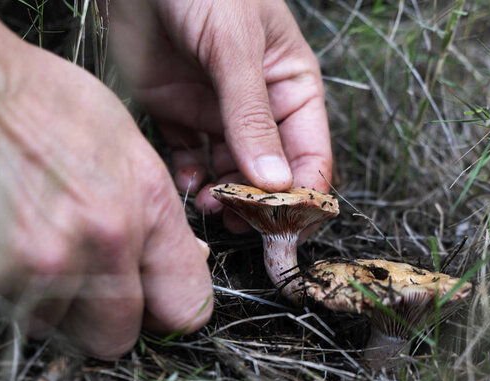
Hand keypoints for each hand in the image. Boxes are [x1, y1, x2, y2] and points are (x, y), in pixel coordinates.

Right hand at [0, 5, 211, 359]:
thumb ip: (163, 218)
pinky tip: (6, 245)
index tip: (158, 302)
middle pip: (116, 337)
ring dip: (50, 300)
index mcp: (145, 208)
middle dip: (105, 316)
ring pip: (55, 327)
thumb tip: (189, 262)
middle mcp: (98, 242)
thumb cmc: (50, 107)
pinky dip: (6, 292)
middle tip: (87, 273)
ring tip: (38, 243)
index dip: (169, 309)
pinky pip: (3, 315)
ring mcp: (36, 263)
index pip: (184, 308)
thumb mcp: (132, 148)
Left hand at [106, 0, 332, 230]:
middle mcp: (259, 106)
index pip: (310, 152)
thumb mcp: (236, 47)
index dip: (304, 192)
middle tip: (242, 223)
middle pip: (270, 170)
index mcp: (291, 86)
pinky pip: (191, 157)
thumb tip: (274, 182)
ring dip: (224, 195)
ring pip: (231, 169)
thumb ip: (252, 116)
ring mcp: (218, 111)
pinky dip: (191, 177)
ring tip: (211, 207)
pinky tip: (188, 184)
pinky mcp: (179, 112)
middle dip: (259, 200)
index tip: (286, 225)